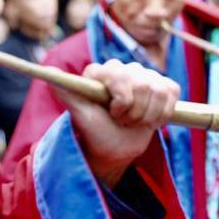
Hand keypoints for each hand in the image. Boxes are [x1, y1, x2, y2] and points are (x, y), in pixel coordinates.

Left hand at [55, 60, 179, 187]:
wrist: (115, 150)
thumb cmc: (95, 134)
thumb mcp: (80, 116)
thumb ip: (66, 92)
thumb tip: (46, 70)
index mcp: (102, 71)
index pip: (122, 78)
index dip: (122, 103)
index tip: (113, 115)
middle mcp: (123, 69)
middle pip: (144, 85)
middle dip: (135, 113)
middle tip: (122, 121)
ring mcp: (145, 76)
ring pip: (159, 90)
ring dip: (148, 116)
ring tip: (134, 122)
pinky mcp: (163, 86)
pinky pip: (172, 92)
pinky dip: (163, 112)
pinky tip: (151, 119)